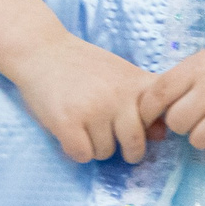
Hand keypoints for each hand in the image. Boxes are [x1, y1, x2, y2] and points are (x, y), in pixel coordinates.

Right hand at [12, 36, 155, 163]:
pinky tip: (69, 132)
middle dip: (127, 152)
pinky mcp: (67, 122)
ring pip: (105, 152)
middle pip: (135, 144)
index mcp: (134, 83)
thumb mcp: (119, 74)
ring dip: (95, 147)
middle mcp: (117, 96)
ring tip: (84, 125)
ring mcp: (93, 110)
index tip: (138, 125)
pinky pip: (82, 156)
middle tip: (114, 141)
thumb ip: (142, 101)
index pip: (158, 117)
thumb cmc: (84, 65)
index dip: (151, 128)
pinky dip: (75, 150)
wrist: (42, 50)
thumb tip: (162, 135)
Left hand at [140, 33, 204, 165]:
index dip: (148, 111)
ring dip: (203, 139)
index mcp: (196, 69)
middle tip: (197, 118)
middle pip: (175, 123)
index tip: (153, 117)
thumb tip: (155, 105)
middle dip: (182, 125)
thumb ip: (184, 78)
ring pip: (197, 142)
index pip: (156, 96)